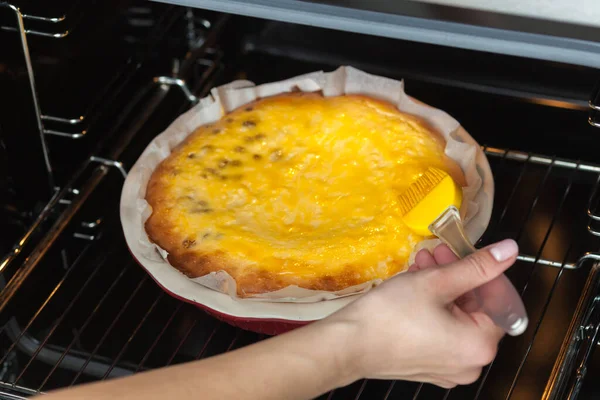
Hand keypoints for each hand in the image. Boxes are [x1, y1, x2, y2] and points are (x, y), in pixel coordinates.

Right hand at [327, 239, 518, 388]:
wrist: (347, 345)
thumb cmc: (392, 313)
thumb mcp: (437, 282)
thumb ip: (477, 265)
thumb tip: (510, 250)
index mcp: (481, 345)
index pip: (497, 299)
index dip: (481, 270)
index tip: (461, 250)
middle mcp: (471, 363)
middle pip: (474, 308)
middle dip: (455, 275)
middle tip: (435, 252)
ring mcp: (449, 368)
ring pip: (455, 317)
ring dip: (440, 287)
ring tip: (419, 264)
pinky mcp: (428, 366)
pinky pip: (441, 332)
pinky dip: (432, 308)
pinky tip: (413, 285)